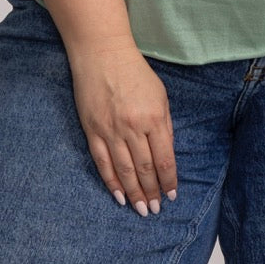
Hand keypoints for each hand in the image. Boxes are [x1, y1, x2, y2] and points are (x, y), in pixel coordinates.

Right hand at [67, 40, 178, 216]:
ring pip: (124, 171)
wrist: (103, 54)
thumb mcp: (160, 95)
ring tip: (141, 210)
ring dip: (134, 193)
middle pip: (145, 169)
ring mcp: (111, 130)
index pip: (164, 159)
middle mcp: (133, 127)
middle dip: (152, 192)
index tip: (171, 195)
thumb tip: (167, 154)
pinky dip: (111, 182)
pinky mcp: (92, 131)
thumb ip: (165, 125)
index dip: (168, 181)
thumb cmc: (136, 72)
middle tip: (155, 209)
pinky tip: (119, 196)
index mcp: (154, 118)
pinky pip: (102, 163)